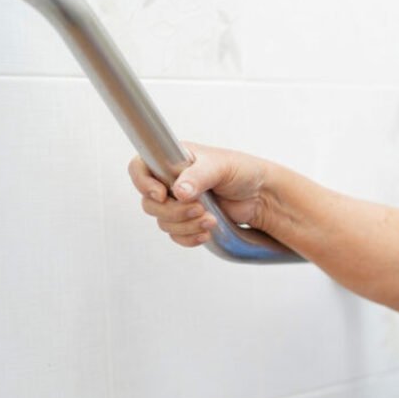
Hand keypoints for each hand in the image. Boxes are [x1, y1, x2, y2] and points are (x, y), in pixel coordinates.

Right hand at [127, 142, 268, 246]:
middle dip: (174, 211)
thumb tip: (179, 192)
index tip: (162, 195)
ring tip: (211, 219)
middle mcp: (169, 181)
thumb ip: (198, 176)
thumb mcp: (220, 166)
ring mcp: (177, 203)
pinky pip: (176, 235)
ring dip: (186, 225)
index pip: (139, 169)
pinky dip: (189, 237)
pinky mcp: (186, 221)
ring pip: (163, 222)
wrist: (259, 195)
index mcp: (171, 160)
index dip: (143, 184)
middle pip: (150, 203)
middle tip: (199, 208)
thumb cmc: (241, 170)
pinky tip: (206, 232)